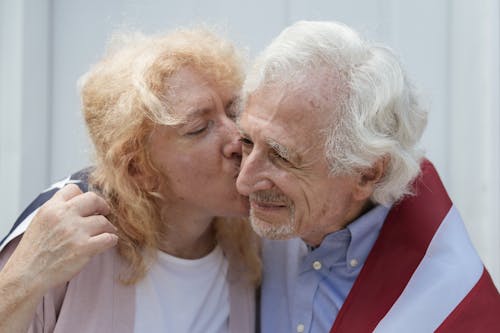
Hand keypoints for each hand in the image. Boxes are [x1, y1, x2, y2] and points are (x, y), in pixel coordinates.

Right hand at [2, 184, 117, 293]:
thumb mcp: (41, 221)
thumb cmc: (35, 250)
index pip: (74, 189)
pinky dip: (111, 240)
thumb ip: (58, 209)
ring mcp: (75, 232)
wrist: (28, 275)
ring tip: (105, 233)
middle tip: (105, 213)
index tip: (88, 205)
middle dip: (102, 206)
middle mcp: (64, 216)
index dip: (83, 196)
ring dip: (107, 227)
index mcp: (51, 208)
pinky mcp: (85, 248)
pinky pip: (109, 238)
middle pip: (94, 199)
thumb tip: (80, 201)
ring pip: (104, 221)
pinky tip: (108, 242)